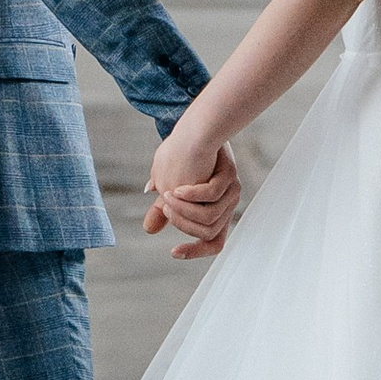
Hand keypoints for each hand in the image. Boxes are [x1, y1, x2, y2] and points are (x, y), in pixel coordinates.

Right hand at [144, 126, 239, 257]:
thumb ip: (163, 209)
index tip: (173, 252)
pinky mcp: (229, 174)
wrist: (197, 127)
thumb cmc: (183, 157)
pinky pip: (211, 194)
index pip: (214, 243)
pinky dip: (192, 195)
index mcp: (217, 211)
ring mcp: (231, 190)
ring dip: (184, 211)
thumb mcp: (170, 187)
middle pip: (208, 233)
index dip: (195, 252)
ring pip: (209, 218)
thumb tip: (149, 229)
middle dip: (182, 225)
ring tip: (167, 196)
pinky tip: (176, 188)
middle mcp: (229, 204)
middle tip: (165, 208)